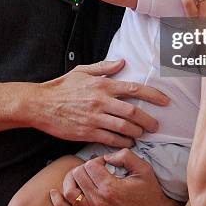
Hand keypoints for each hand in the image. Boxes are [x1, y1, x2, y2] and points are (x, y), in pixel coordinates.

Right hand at [34, 60, 168, 146]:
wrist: (40, 104)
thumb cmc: (62, 87)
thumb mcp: (82, 71)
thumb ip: (104, 67)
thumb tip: (123, 62)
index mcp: (102, 85)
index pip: (134, 88)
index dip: (152, 95)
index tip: (165, 101)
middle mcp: (101, 101)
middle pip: (133, 111)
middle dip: (148, 119)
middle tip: (156, 125)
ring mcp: (94, 118)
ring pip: (124, 127)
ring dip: (137, 132)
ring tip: (141, 134)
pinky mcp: (87, 132)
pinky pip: (110, 139)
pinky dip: (122, 142)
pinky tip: (127, 143)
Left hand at [49, 149, 181, 205]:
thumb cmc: (149, 191)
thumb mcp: (143, 167)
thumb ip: (124, 155)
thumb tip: (107, 155)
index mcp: (110, 188)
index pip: (90, 165)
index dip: (97, 159)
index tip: (105, 162)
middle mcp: (98, 202)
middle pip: (79, 175)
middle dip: (86, 166)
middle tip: (97, 168)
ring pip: (70, 190)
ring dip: (72, 179)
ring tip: (81, 174)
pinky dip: (58, 202)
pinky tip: (54, 192)